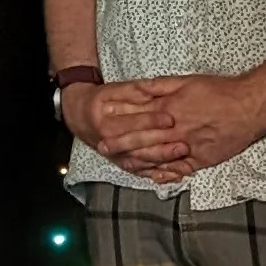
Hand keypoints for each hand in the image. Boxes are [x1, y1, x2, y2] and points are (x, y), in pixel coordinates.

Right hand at [63, 79, 188, 176]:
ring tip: (184, 165)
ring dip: (164, 166)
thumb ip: (132, 90)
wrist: (81, 118)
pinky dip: (160, 176)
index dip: (151, 122)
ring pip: (143, 164)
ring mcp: (119, 158)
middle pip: (139, 148)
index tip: (170, 119)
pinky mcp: (125, 165)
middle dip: (162, 148)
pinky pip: (144, 173)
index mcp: (107, 125)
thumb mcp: (111, 90)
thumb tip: (150, 88)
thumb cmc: (100, 102)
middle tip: (183, 146)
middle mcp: (112, 146)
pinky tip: (177, 176)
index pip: (132, 125)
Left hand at [112, 71, 265, 182]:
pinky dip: (165, 174)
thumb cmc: (220, 90)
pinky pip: (179, 169)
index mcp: (170, 110)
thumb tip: (139, 88)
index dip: (119, 124)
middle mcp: (176, 131)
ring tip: (123, 164)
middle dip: (121, 145)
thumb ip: (161, 86)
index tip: (102, 127)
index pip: (138, 119)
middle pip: (143, 141)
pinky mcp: (202, 159)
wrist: (250, 106)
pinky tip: (154, 177)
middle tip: (103, 149)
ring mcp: (188, 147)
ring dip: (138, 161)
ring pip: (158, 157)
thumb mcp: (187, 81)